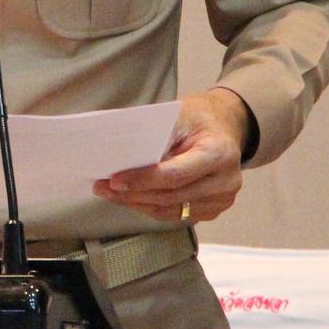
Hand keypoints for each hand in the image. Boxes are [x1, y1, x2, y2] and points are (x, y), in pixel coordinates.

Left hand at [92, 88, 250, 223]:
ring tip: (109, 193)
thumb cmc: (198, 118)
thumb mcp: (179, 114)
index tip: (114, 179)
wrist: (223, 127)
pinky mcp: (212, 210)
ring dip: (136, 203)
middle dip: (133, 193)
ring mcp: (221, 200)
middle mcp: (226, 181)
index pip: (176, 174)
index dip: (142, 180)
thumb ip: (156, 135)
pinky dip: (149, 207)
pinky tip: (130, 198)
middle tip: (102, 186)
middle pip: (171, 195)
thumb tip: (120, 156)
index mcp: (220, 153)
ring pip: (170, 210)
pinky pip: (175, 214)